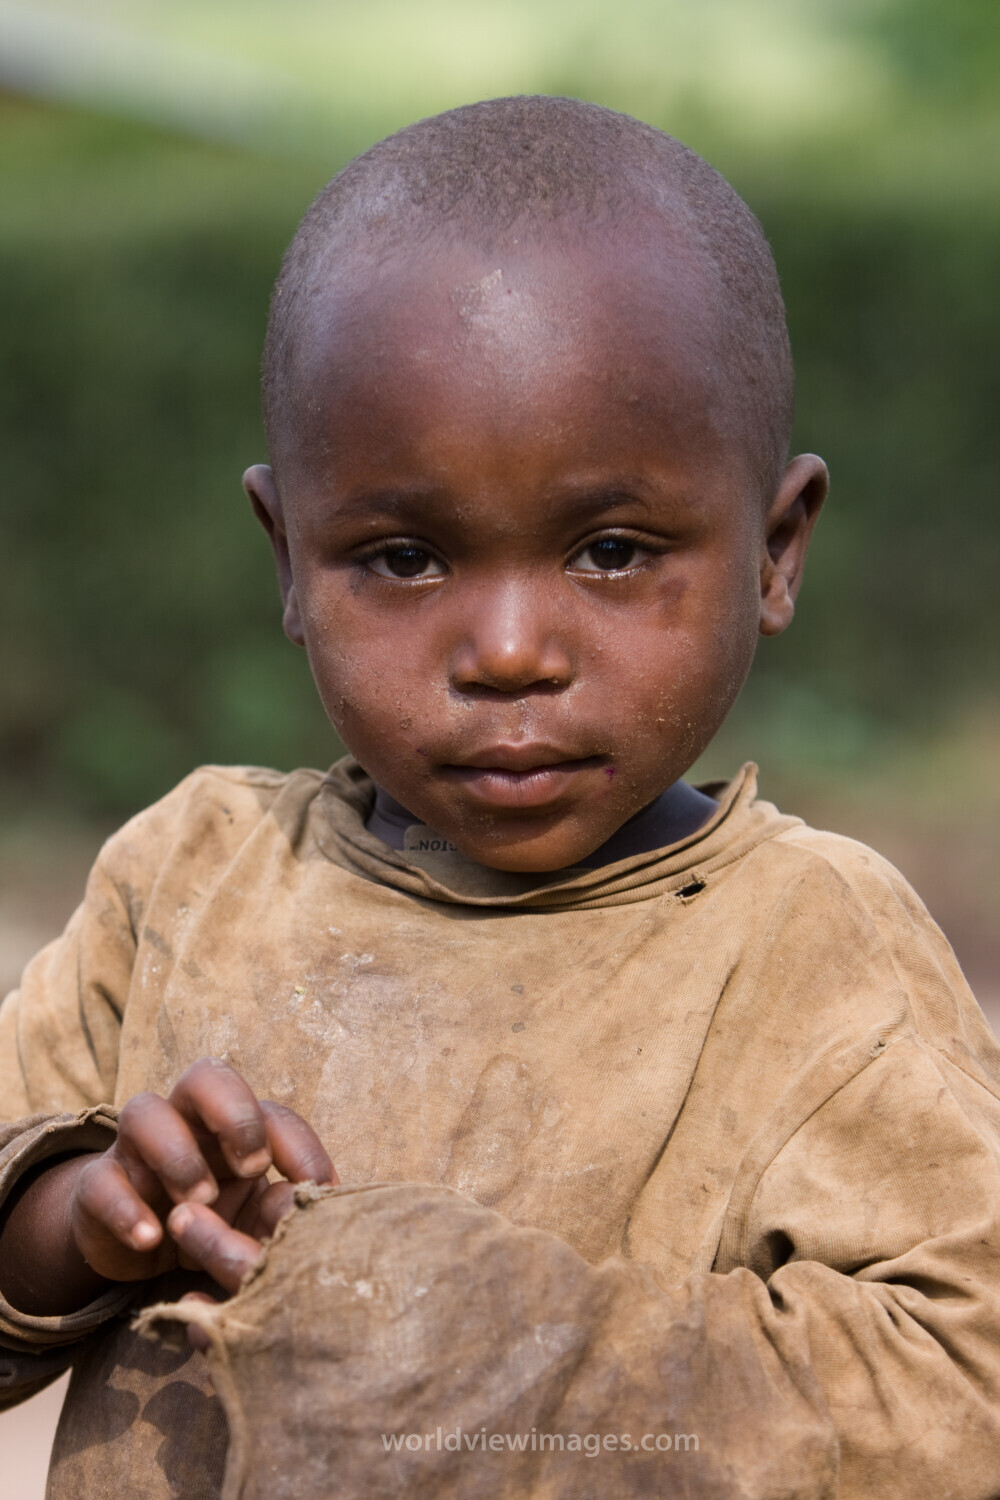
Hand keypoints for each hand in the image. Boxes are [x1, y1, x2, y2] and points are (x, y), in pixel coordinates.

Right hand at [71, 1058, 335, 1288]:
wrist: (141, 1243)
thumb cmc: (213, 1216)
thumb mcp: (253, 1217)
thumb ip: (280, 1210)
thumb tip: (318, 1205)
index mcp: (232, 1124)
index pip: (271, 1111)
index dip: (299, 1145)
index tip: (317, 1189)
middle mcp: (185, 1120)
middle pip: (205, 1076)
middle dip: (234, 1114)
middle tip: (252, 1169)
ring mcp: (136, 1147)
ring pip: (144, 1111)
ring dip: (178, 1155)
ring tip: (199, 1203)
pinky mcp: (98, 1185)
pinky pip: (102, 1180)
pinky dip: (126, 1208)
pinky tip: (150, 1238)